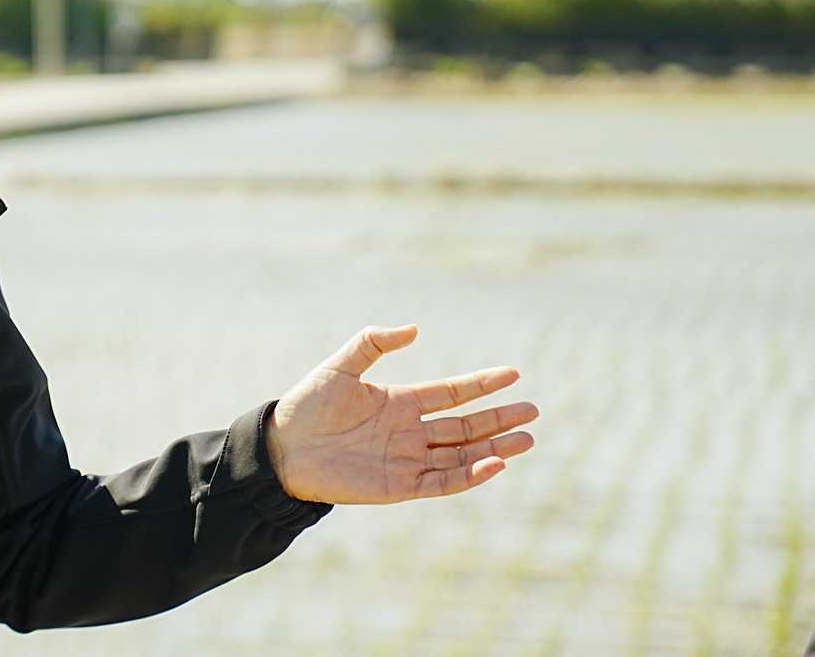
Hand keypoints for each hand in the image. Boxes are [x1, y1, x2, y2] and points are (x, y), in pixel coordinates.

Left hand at [266, 325, 537, 504]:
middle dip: (499, 419)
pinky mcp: (400, 486)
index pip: (451, 393)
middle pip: (465, 426)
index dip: (481, 384)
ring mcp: (407, 460)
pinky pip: (443, 481)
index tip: (513, 374)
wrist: (281, 448)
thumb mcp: (341, 365)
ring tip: (527, 438)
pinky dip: (470, 474)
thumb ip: (374, 343)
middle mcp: (409, 432)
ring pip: (462, 454)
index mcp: (399, 402)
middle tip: (533, 411)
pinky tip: (495, 463)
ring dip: (494, 447)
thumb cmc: (306, 405)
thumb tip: (414, 329)